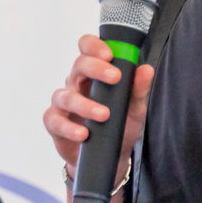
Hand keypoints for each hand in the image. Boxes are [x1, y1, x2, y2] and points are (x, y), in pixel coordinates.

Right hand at [42, 34, 154, 185]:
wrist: (111, 157)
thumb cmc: (119, 125)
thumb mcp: (134, 108)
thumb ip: (138, 90)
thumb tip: (146, 70)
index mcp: (93, 74)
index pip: (87, 49)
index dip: (94, 46)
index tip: (109, 54)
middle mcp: (76, 84)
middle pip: (78, 66)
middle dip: (95, 68)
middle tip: (114, 77)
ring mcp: (63, 104)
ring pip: (66, 96)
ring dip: (85, 104)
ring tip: (104, 115)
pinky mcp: (55, 124)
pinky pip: (55, 121)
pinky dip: (69, 127)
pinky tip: (83, 134)